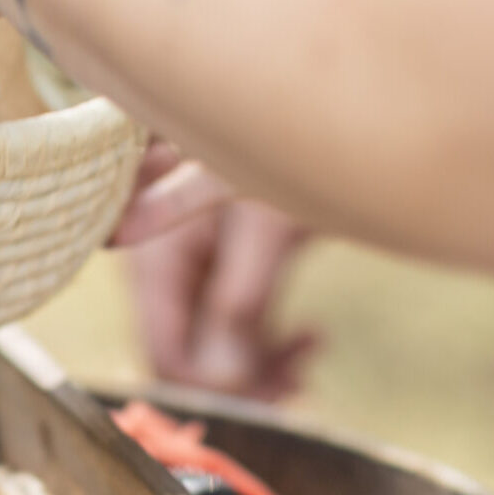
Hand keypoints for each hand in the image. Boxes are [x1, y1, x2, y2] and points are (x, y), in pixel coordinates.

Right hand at [123, 146, 316, 399]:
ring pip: (218, 345)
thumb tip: (224, 380)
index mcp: (160, 252)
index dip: (206, 384)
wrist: (333, 99)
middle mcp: (174, 264)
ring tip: (307, 364)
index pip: (163, 346)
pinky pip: (242, 326)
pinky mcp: (238, 266)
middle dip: (238, 380)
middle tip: (292, 388)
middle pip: (188, 352)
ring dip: (260, 366)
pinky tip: (311, 340)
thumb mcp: (265, 221)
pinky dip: (272, 343)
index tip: (259, 395)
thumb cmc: (291, 135)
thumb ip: (239, 300)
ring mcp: (206, 267)